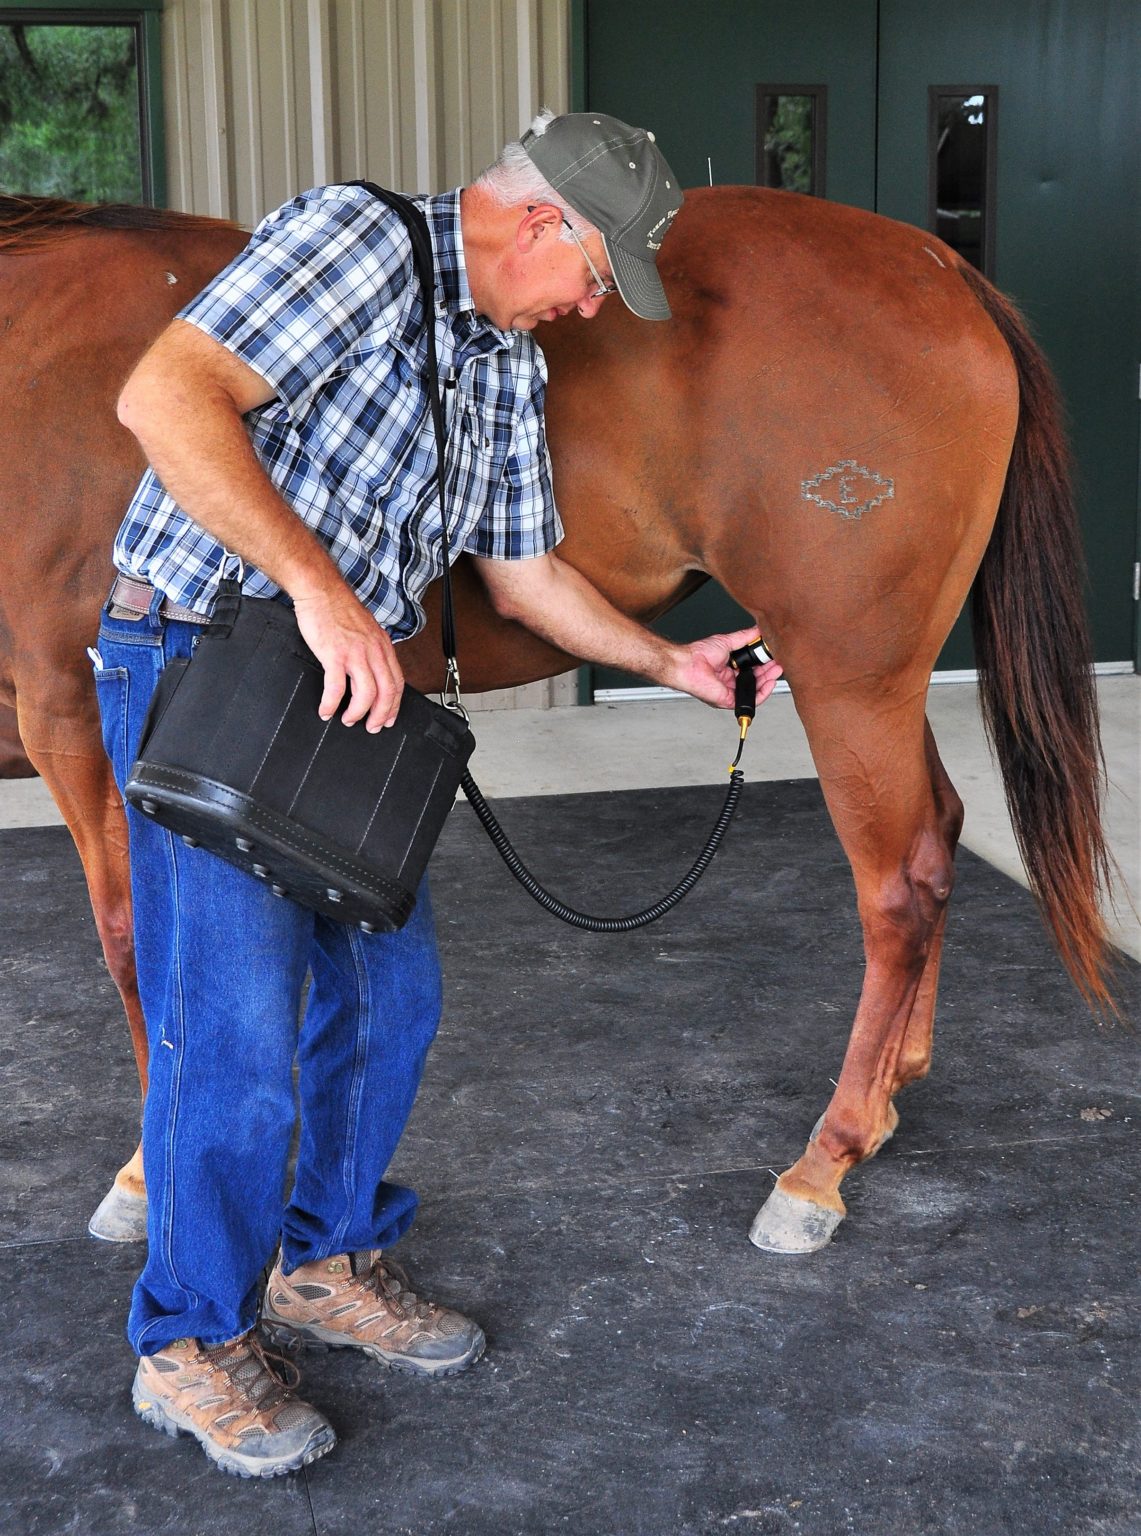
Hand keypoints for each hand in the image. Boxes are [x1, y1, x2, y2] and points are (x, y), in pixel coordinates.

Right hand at [292, 589, 404, 730]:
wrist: (321, 590)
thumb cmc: (339, 607)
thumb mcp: (367, 629)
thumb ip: (372, 649)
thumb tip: (372, 670)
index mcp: (382, 646)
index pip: (397, 681)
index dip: (394, 704)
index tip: (389, 718)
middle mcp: (373, 651)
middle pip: (386, 692)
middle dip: (381, 715)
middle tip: (372, 727)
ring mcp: (355, 653)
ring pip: (366, 694)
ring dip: (358, 713)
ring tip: (349, 720)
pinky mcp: (334, 655)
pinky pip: (337, 688)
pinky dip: (331, 704)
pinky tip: (326, 710)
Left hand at [669, 625, 782, 709]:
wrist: (688, 664)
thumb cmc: (699, 655)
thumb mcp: (727, 641)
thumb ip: (745, 637)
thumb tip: (758, 630)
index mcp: (730, 669)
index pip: (753, 668)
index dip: (765, 663)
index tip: (774, 656)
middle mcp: (731, 681)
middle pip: (757, 679)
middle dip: (770, 671)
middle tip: (779, 663)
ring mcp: (731, 691)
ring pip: (756, 690)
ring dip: (769, 681)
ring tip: (777, 670)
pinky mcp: (730, 700)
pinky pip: (750, 700)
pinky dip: (762, 693)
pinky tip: (769, 683)